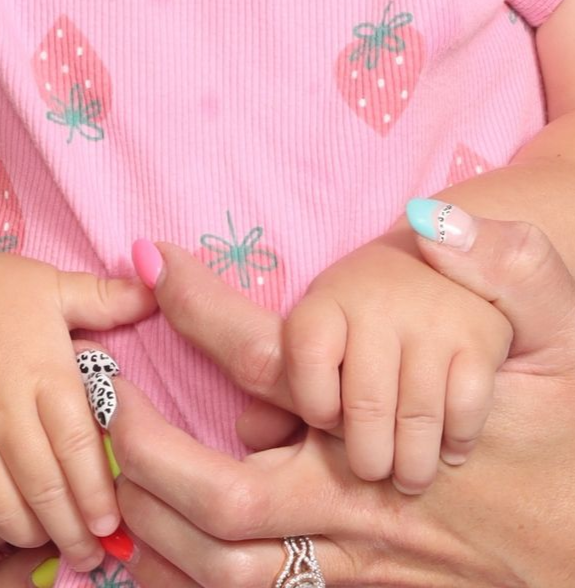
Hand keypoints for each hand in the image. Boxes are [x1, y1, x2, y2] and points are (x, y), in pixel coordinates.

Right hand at [0, 247, 153, 569]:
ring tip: (45, 536)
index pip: (82, 451)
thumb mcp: (46, 284)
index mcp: (43, 373)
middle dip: (74, 531)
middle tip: (90, 553)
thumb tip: (153, 290)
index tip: (112, 521)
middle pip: (48, 491)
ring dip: (30, 531)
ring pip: (2, 509)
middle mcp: (2, 411)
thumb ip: (102, 297)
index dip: (101, 496)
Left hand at [104, 214, 574, 586]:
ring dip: (158, 528)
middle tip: (93, 402)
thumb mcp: (557, 332)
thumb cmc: (571, 426)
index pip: (273, 365)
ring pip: (235, 569)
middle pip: (225, 498)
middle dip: (142, 455)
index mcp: (388, 420)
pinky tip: (156, 544)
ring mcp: (363, 564)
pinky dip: (198, 576)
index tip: (151, 263)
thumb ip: (508, 268)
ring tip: (103, 473)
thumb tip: (436, 219)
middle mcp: (362, 502)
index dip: (202, 311)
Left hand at [281, 226, 510, 487]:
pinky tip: (450, 449)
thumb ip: (288, 384)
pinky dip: (457, 441)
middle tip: (372, 471)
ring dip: (413, 463)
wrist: (441, 251)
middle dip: (367, 456)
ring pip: (417, 417)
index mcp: (327, 299)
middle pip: (364, 403)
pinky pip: (465, 411)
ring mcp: (431, 320)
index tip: (323, 420)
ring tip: (408, 477)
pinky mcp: (479, 337)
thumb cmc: (368, 313)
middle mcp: (377, 303)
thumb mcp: (325, 328)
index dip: (311, 402)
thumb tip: (249, 433)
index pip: (304, 356)